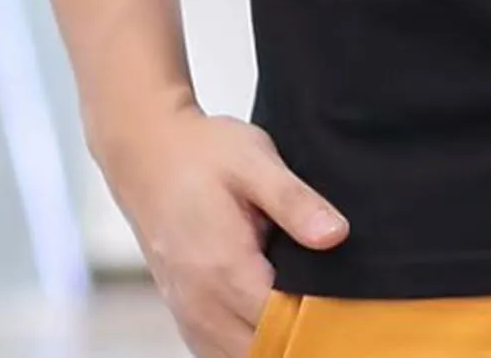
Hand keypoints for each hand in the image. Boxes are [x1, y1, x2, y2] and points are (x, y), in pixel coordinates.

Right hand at [100, 103, 347, 357]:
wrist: (147, 153)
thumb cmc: (201, 154)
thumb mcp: (254, 161)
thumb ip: (294, 202)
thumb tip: (335, 235)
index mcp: (224, 269)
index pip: (283, 324)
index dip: (319, 315)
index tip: (343, 293)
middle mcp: (202, 303)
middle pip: (264, 349)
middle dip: (300, 332)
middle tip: (330, 297)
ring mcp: (188, 313)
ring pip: (240, 357)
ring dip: (274, 340)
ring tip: (302, 301)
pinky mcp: (183, 313)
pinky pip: (218, 352)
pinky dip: (248, 343)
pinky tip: (270, 314)